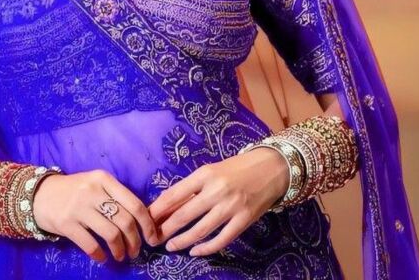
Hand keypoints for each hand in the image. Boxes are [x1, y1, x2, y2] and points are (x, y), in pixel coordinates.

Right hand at [32, 169, 160, 263]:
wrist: (41, 194)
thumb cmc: (75, 190)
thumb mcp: (95, 184)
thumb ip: (115, 196)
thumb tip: (142, 220)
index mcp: (104, 179)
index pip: (134, 203)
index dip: (147, 224)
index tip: (152, 238)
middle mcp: (93, 191)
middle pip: (125, 221)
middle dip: (135, 241)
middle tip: (135, 252)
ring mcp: (79, 207)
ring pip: (111, 234)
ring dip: (120, 250)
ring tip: (120, 256)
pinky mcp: (67, 223)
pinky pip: (91, 245)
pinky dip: (100, 255)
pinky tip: (102, 258)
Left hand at [147, 147, 288, 256]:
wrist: (271, 167)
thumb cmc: (237, 168)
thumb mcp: (212, 170)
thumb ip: (194, 187)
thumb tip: (169, 205)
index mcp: (205, 173)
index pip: (175, 194)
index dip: (158, 209)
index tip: (146, 219)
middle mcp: (216, 190)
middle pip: (184, 214)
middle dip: (166, 229)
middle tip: (153, 238)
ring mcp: (231, 206)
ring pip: (200, 230)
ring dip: (182, 241)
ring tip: (170, 247)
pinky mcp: (244, 220)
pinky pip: (221, 239)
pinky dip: (206, 248)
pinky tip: (195, 251)